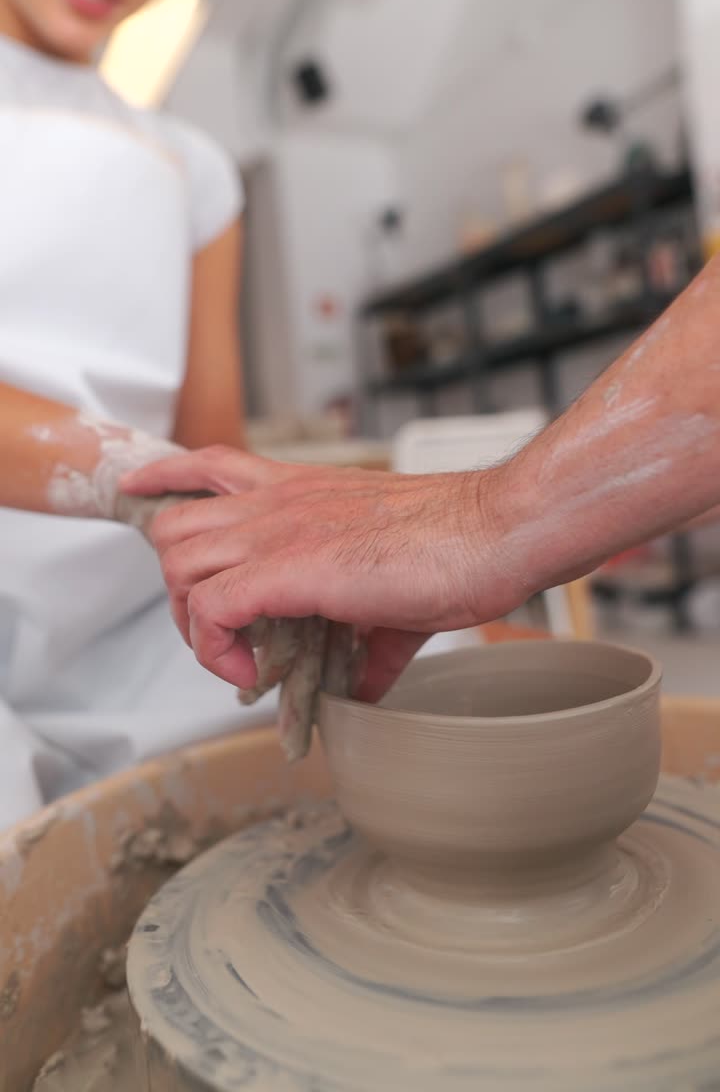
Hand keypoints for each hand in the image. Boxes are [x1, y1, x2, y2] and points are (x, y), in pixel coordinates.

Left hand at [121, 447, 528, 700]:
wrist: (494, 532)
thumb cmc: (458, 546)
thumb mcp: (396, 592)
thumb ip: (368, 641)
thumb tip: (361, 689)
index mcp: (301, 491)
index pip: (210, 464)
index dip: (165, 479)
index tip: (140, 494)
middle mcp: (279, 503)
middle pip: (174, 526)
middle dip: (175, 585)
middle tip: (212, 630)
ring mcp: (280, 531)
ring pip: (178, 562)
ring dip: (190, 620)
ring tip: (232, 655)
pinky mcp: (290, 569)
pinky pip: (211, 607)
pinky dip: (214, 648)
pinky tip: (249, 670)